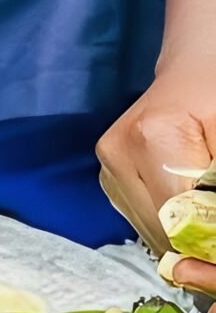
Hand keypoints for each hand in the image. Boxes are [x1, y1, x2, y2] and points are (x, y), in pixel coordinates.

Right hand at [99, 60, 215, 292]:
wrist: (195, 70)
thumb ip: (215, 188)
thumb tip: (208, 238)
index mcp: (148, 140)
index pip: (179, 219)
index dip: (205, 239)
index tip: (215, 242)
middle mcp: (116, 154)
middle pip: (161, 229)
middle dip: (194, 240)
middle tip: (211, 234)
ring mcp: (107, 163)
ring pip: (149, 229)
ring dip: (180, 235)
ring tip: (203, 217)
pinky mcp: (107, 169)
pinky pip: (141, 217)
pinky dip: (167, 224)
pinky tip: (185, 209)